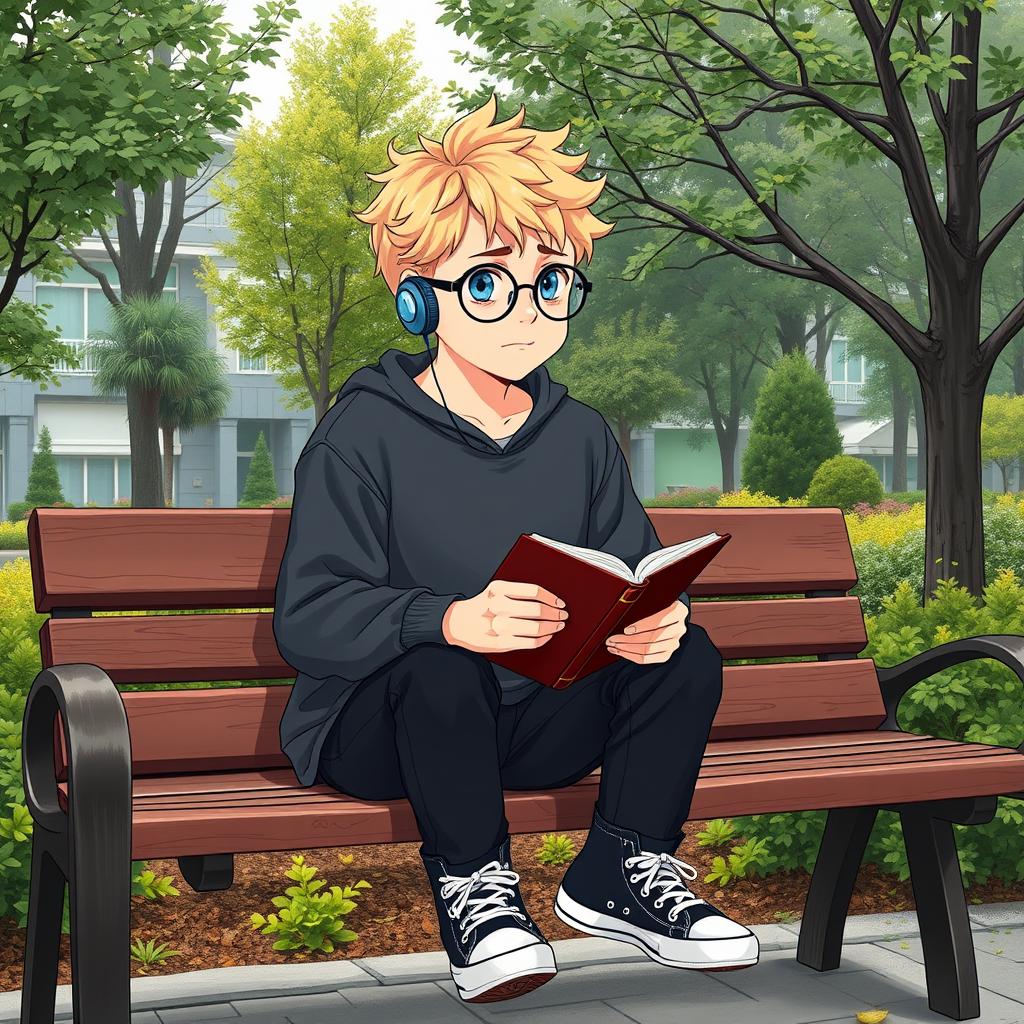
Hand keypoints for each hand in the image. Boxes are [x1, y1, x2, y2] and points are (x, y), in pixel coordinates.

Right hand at [442, 580, 568, 652]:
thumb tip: (547, 600)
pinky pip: (530, 642)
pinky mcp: (501, 643)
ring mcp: (499, 626)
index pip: (533, 591)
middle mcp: (498, 606)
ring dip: (551, 627)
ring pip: (536, 627)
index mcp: (498, 588)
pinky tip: (546, 636)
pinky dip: (543, 639)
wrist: (457, 624)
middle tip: (561, 614)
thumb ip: (516, 593)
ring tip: (557, 625)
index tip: (558, 602)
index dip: (551, 597)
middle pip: (537, 609)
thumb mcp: (494, 591)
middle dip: (555, 613)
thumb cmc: (480, 607)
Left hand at [605, 599, 688, 664]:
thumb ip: (645, 602)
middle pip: (652, 639)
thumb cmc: (661, 604)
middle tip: (612, 639)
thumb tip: (622, 609)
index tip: (626, 629)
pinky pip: (648, 659)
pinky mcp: (667, 653)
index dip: (641, 627)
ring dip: (627, 649)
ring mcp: (674, 643)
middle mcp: (679, 628)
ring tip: (613, 646)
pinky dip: (632, 656)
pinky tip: (621, 652)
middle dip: (628, 640)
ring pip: (648, 651)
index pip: (658, 622)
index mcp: (678, 611)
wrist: (672, 614)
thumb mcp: (656, 598)